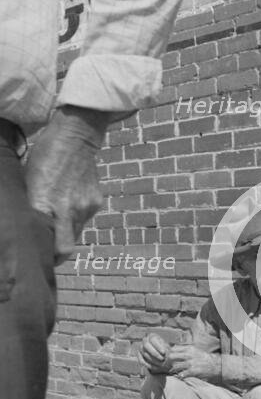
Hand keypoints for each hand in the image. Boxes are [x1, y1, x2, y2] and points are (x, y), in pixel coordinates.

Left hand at [25, 105, 108, 264]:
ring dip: (66, 230)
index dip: (50, 259)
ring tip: (57, 216)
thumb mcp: (27, 181)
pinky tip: (69, 200)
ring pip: (76, 232)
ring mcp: (86, 207)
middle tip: (47, 247)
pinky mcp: (96, 202)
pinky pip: (84, 218)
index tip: (42, 260)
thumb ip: (30, 205)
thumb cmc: (44, 156)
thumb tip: (26, 225)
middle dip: (57, 250)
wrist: (76, 137)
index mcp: (47, 205)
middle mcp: (70, 210)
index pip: (57, 248)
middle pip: (68, 246)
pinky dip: (75, 215)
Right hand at [139, 333, 171, 373]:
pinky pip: (141, 360)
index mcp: (152, 336)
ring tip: (160, 364)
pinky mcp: (138, 356)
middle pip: (146, 346)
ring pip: (144, 353)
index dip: (158, 346)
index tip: (164, 352)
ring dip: (152, 360)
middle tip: (162, 359)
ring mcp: (140, 348)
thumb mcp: (171, 347)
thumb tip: (182, 341)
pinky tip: (154, 368)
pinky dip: (147, 364)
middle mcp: (145, 341)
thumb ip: (175, 344)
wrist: (161, 359)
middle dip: (154, 353)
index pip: (153, 339)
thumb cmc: (167, 352)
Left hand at [168, 345, 220, 380]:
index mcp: (189, 349)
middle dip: (167, 362)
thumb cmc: (204, 359)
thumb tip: (173, 349)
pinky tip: (180, 376)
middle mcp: (189, 355)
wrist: (217, 366)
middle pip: (172, 356)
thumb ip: (185, 350)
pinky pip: (181, 374)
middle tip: (166, 366)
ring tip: (172, 372)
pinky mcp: (193, 371)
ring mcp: (191, 363)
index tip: (167, 358)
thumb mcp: (195, 351)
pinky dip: (179, 376)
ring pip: (175, 366)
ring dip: (172, 370)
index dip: (168, 353)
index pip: (173, 348)